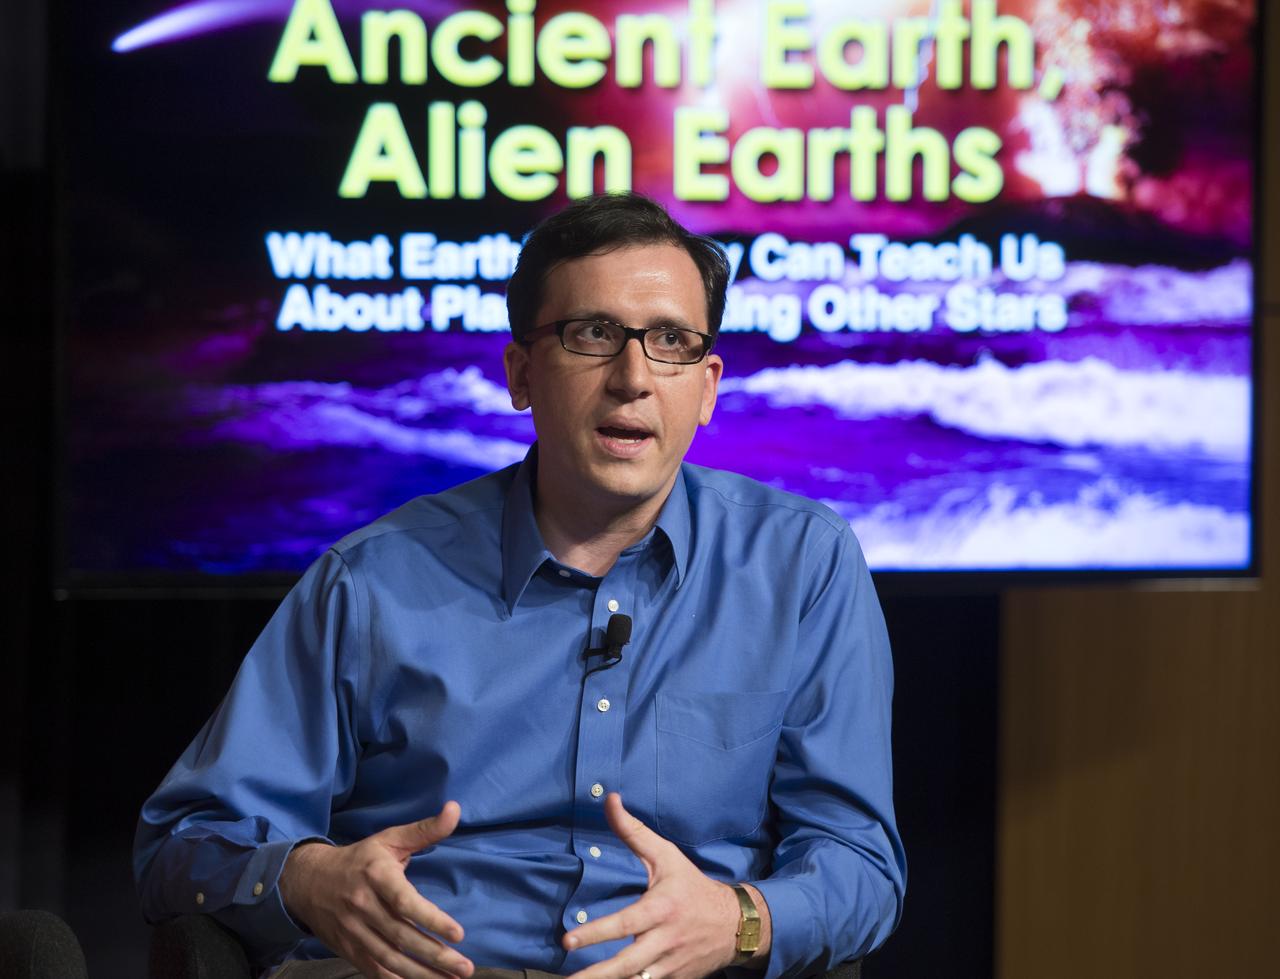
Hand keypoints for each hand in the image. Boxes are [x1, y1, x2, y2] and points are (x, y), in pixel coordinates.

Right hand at [279, 801, 473, 978]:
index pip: (405, 902)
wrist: (307, 881)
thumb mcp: (390, 839)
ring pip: (390, 960)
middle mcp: (363, 906)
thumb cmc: (360, 859)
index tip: (459, 933)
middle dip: (436, 955)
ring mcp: (354, 932)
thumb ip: (425, 830)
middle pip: (402, 937)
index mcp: (376, 876)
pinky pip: (374, 971)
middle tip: (465, 968)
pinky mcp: (348, 950)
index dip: (431, 919)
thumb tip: (455, 809)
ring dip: (422, 975)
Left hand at [562, 793, 769, 978]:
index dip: (596, 933)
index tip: (568, 940)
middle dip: (597, 974)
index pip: (625, 923)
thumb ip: (634, 831)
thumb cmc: (692, 887)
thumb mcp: (666, 856)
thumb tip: (609, 799)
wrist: (735, 924)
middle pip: (627, 963)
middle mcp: (665, 940)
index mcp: (661, 909)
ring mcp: (671, 965)